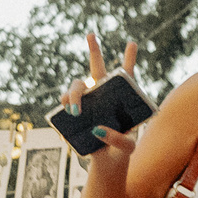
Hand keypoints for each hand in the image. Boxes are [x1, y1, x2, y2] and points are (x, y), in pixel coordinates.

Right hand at [61, 30, 141, 165]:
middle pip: (97, 68)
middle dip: (94, 49)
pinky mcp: (74, 113)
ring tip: (74, 109)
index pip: (127, 74)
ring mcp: (87, 102)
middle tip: (91, 34)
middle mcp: (104, 95)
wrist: (106, 163)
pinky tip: (66, 117)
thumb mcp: (127, 147)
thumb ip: (119, 139)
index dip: (129, 58)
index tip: (132, 43)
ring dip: (73, 94)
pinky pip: (65, 104)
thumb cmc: (121, 150)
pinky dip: (64, 108)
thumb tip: (97, 129)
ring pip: (76, 86)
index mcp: (122, 98)